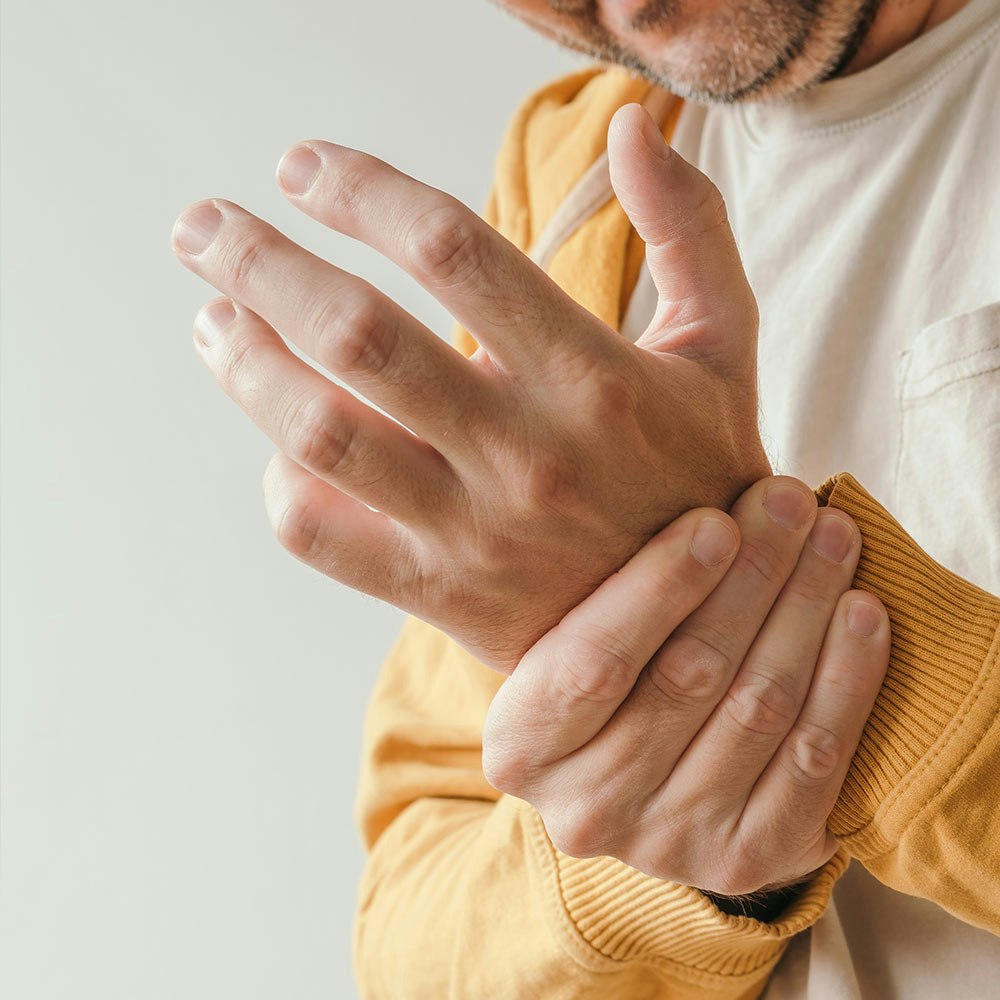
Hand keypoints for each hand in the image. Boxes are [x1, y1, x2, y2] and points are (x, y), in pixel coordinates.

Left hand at [172, 104, 769, 671]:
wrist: (698, 621)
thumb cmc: (698, 470)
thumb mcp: (725, 344)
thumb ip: (690, 227)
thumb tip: (636, 126)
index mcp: (593, 378)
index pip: (451, 251)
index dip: (360, 193)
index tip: (302, 169)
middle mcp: (526, 454)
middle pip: (358, 338)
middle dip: (259, 265)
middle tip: (203, 227)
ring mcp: (475, 531)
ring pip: (323, 437)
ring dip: (246, 366)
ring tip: (214, 321)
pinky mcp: (441, 592)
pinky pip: (325, 538)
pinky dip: (281, 485)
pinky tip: (280, 446)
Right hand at [482, 476, 890, 896]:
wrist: (633, 783)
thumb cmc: (600, 681)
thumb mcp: (567, 639)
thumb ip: (605, 590)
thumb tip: (686, 495)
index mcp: (521, 748)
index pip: (592, 661)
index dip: (659, 588)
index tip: (717, 519)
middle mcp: (587, 808)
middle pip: (687, 677)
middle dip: (751, 577)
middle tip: (789, 503)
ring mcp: (669, 844)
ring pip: (757, 710)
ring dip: (805, 611)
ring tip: (833, 537)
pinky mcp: (748, 858)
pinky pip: (814, 763)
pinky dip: (846, 679)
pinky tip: (860, 612)